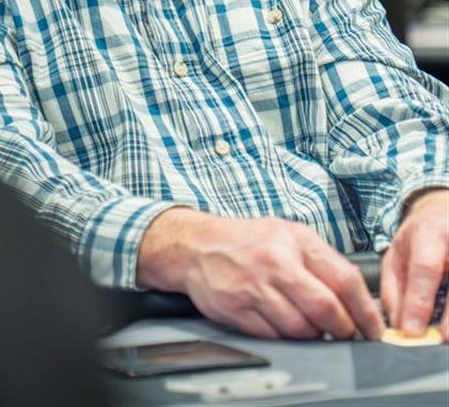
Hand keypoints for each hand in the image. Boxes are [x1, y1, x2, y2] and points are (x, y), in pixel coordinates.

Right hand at [138, 209, 383, 339]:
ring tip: (312, 327)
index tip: (374, 326)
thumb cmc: (248, 240)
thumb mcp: (289, 234)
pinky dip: (286, 337)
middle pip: (326, 308)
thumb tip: (355, 293)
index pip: (344, 279)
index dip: (365, 309)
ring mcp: (256, 288)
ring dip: (314, 335)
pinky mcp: (238, 310)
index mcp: (296, 241)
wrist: (198, 245)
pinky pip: (275, 336)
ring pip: (301, 328)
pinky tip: (285, 325)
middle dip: (343, 328)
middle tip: (346, 333)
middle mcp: (276, 263)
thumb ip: (321, 260)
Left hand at [381, 189, 448, 339]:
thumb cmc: (422, 235)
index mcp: (429, 233)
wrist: (447, 212)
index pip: (424, 269)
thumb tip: (397, 324)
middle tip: (439, 339)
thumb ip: (394, 287)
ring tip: (446, 336)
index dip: (418, 302)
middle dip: (448, 318)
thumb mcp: (398, 252)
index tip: (412, 331)